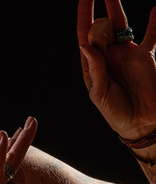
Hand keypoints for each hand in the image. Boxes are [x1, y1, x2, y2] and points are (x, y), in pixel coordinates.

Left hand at [78, 0, 155, 139]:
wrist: (140, 122)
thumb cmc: (116, 111)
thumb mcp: (100, 93)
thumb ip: (96, 69)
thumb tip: (86, 46)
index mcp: (92, 64)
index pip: (84, 35)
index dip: (84, 15)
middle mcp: (107, 55)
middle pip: (100, 28)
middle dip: (100, 26)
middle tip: (105, 32)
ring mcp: (127, 53)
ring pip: (120, 25)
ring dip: (115, 8)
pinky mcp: (146, 56)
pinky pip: (152, 35)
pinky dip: (155, 22)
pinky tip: (155, 9)